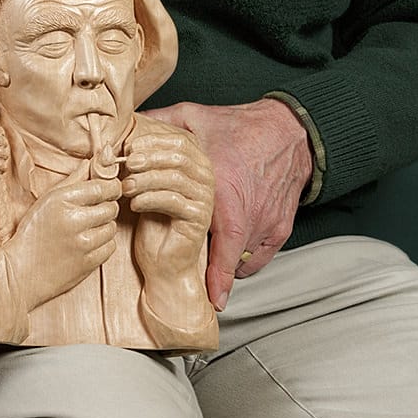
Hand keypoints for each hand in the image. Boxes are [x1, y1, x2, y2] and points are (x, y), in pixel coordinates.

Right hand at [4, 176, 120, 309]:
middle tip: (94, 211)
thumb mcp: (46, 200)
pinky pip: (110, 247)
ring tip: (88, 229)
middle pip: (111, 207)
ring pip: (112, 227)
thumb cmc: (31, 233)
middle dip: (106, 207)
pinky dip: (104, 244)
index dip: (111, 187)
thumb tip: (90, 163)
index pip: (102, 188)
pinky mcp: (88, 263)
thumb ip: (72, 180)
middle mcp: (75, 221)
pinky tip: (89, 243)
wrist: (20, 272)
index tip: (109, 190)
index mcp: (62, 201)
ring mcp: (83, 244)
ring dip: (104, 226)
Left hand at [122, 130, 214, 326]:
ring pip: (175, 176)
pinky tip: (134, 204)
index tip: (129, 148)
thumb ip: (139, 164)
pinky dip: (148, 198)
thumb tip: (119, 142)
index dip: (153, 140)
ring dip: (145, 179)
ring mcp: (205, 199)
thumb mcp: (144, 186)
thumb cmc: (152, 222)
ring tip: (126, 187)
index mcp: (196, 165)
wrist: (161, 263)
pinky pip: (173, 199)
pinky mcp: (198, 218)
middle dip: (149, 157)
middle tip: (126, 165)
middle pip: (179, 156)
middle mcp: (206, 179)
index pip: (180, 140)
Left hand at [142, 99, 312, 310]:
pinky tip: (226, 255)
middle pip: (225, 255)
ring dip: (222, 261)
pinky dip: (243, 260)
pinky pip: (259, 256)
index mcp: (225, 193)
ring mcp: (268, 223)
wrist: (286, 128)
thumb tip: (130, 126)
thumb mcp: (196, 117)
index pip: (220, 246)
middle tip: (186, 263)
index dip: (215, 276)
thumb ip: (163, 124)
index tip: (212, 300)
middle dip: (205, 263)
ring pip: (243, 260)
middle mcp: (250, 214)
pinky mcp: (281, 226)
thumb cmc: (239, 125)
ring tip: (202, 253)